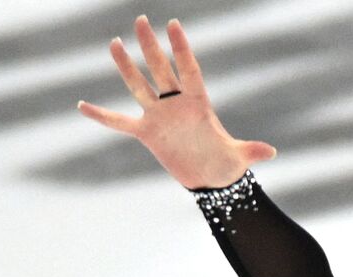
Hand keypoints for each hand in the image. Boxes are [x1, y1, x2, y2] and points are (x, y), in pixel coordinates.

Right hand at [76, 15, 276, 188]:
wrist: (211, 180)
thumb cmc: (227, 165)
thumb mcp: (239, 158)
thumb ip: (251, 151)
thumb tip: (270, 153)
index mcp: (199, 103)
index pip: (189, 69)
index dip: (181, 48)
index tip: (173, 24)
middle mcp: (177, 104)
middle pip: (161, 70)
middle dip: (151, 46)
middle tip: (140, 20)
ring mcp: (160, 116)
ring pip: (139, 86)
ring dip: (126, 67)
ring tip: (114, 42)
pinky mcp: (147, 133)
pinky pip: (120, 123)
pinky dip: (102, 117)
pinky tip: (82, 106)